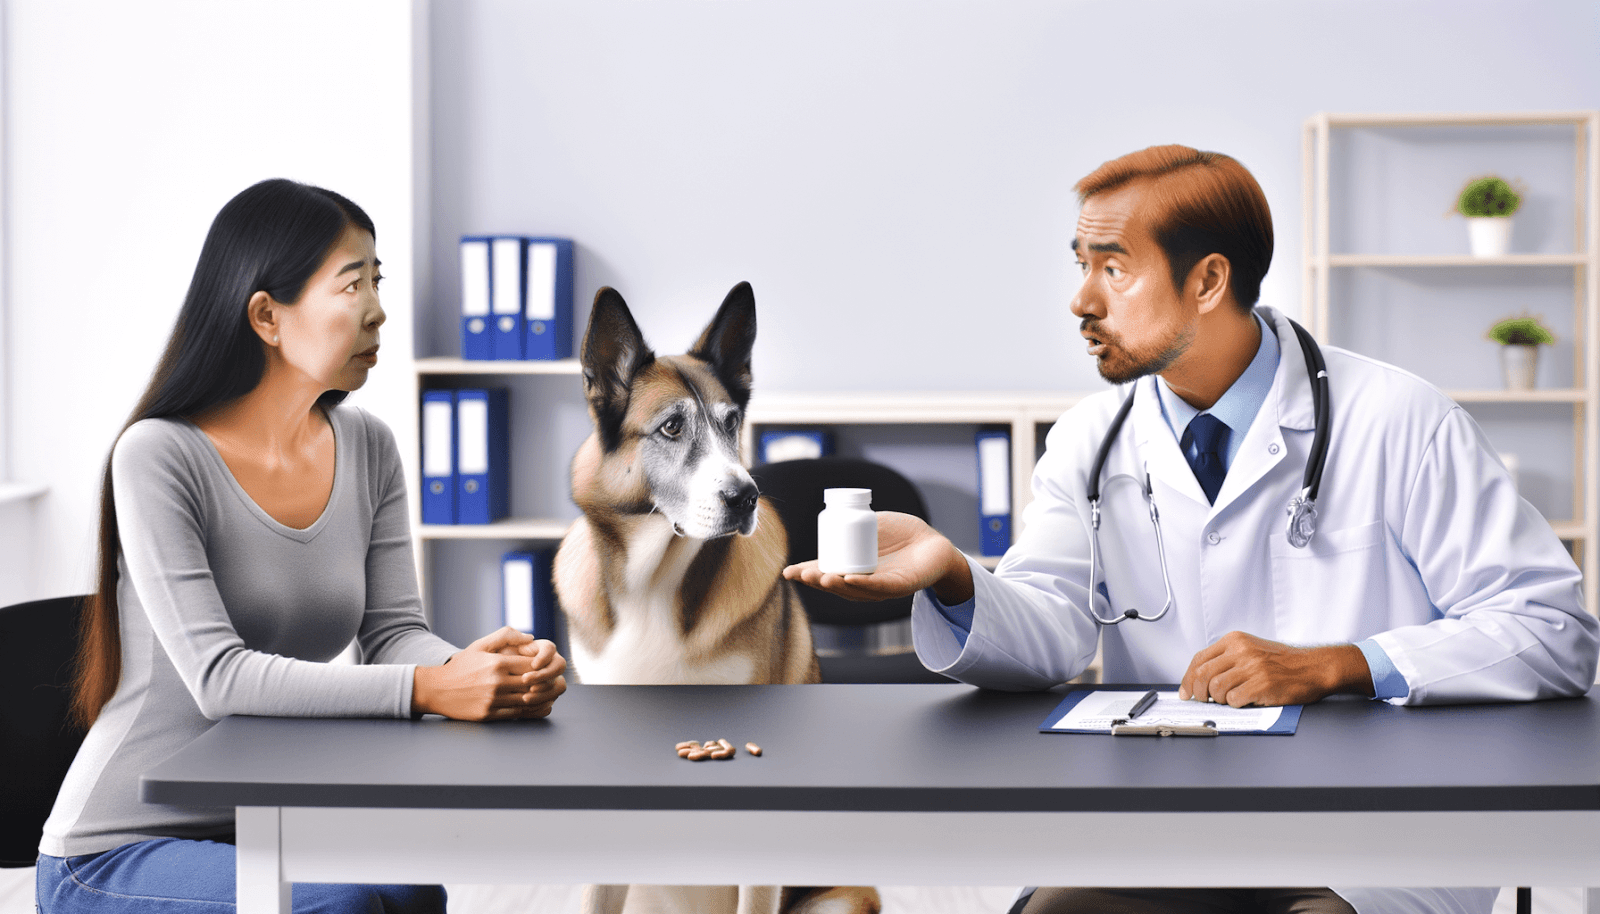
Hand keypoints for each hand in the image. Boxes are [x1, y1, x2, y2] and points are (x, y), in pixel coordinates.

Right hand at [414, 628, 568, 720]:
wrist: (436, 689)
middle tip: (555, 683)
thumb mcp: (480, 645)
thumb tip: (531, 638)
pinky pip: (517, 714)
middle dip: (547, 683)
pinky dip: (530, 711)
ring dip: (542, 699)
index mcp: (498, 663)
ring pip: (528, 701)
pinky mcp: (489, 715)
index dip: (544, 667)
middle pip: (534, 684)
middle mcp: (497, 682)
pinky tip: (536, 707)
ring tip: (549, 695)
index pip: (533, 665)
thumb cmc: (461, 666)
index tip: (547, 668)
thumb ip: (506, 636)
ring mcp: (493, 700)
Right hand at [782, 511, 973, 604]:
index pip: (826, 573)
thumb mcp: (872, 524)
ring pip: (855, 590)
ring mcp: (882, 586)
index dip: (807, 574)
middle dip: (817, 580)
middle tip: (803, 573)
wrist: (934, 542)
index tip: (789, 572)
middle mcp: (864, 582)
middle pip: (836, 585)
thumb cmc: (903, 533)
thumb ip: (854, 522)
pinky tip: (850, 579)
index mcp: (853, 568)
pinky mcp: (901, 585)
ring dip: (837, 585)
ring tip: (822, 576)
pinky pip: (880, 587)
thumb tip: (833, 513)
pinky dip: (864, 584)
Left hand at [1178, 631, 1372, 707]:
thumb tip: (1199, 680)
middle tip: (1203, 700)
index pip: (1199, 659)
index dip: (1188, 678)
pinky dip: (1234, 704)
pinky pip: (1234, 699)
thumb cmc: (1283, 663)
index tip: (1185, 692)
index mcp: (1235, 640)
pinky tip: (1244, 701)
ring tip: (1229, 699)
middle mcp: (1241, 651)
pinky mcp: (1262, 684)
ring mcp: (1252, 667)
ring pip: (1216, 688)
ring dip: (1218, 699)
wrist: (1314, 667)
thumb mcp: (1251, 650)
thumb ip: (1227, 660)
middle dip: (1198, 692)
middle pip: (1203, 674)